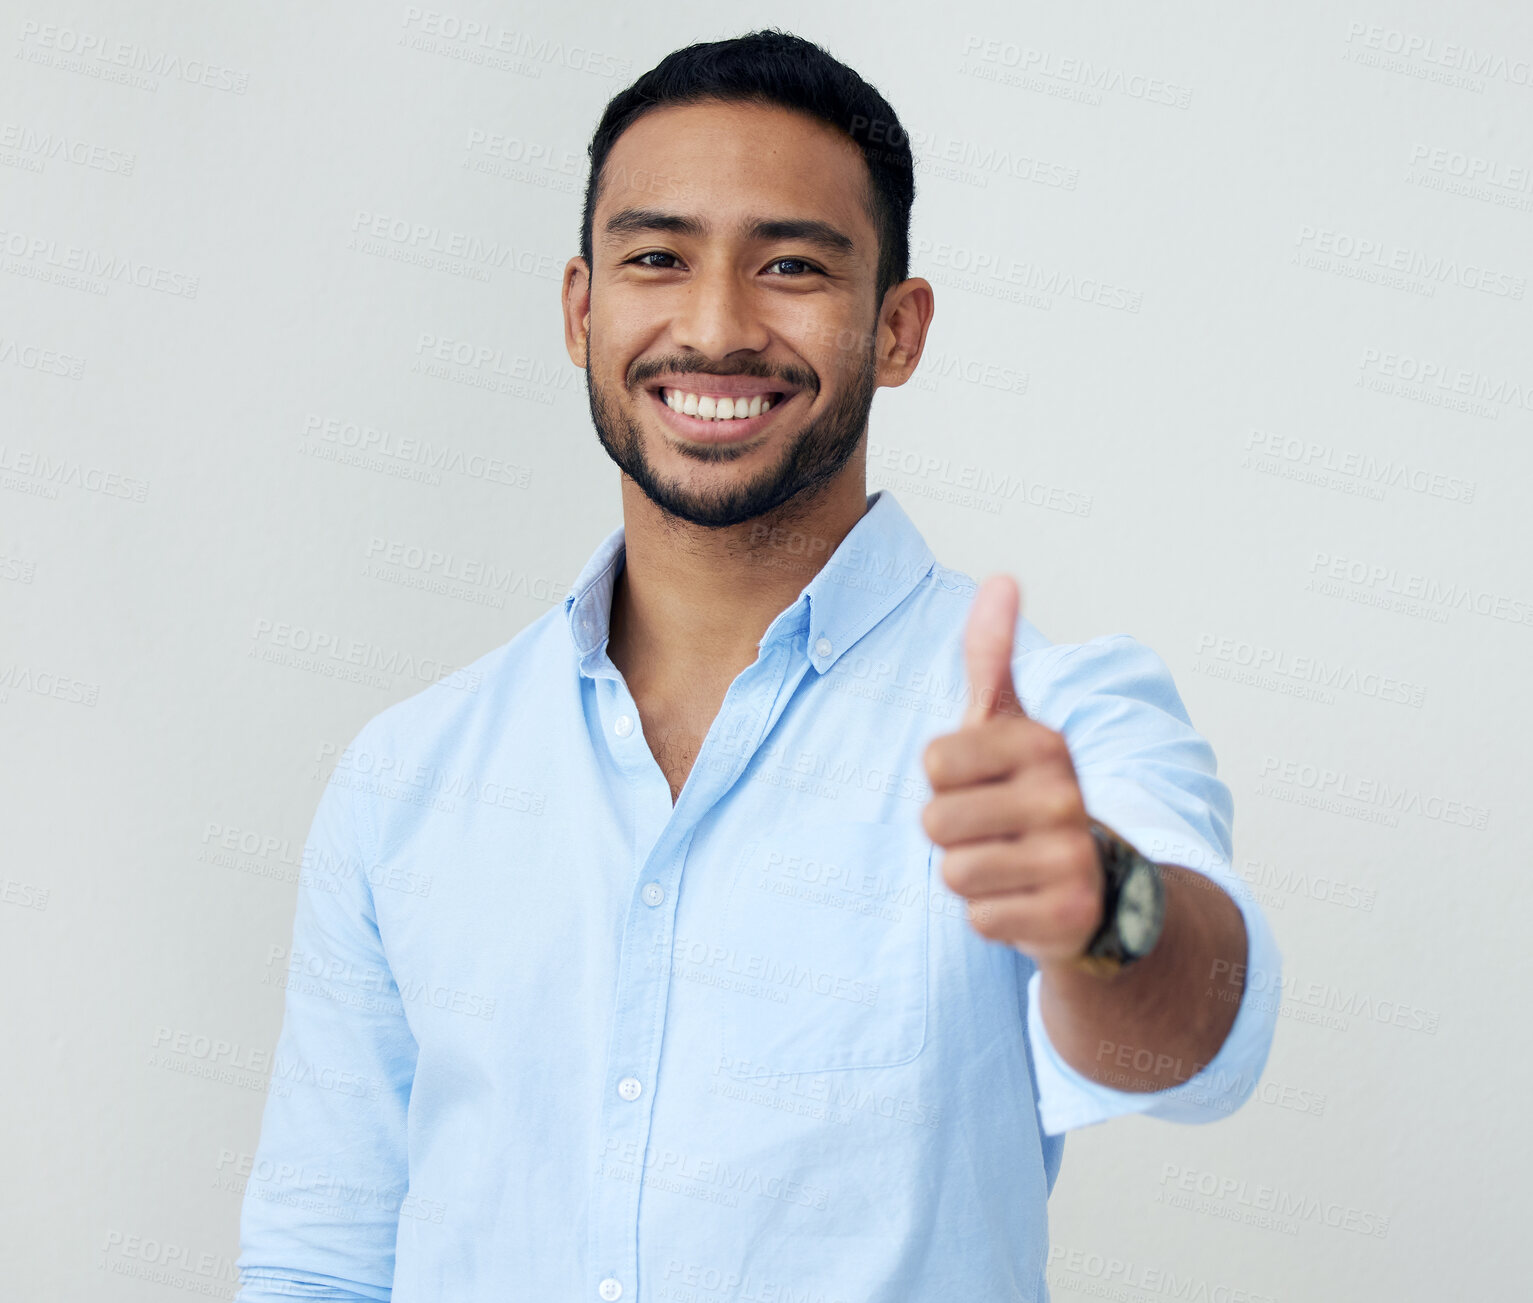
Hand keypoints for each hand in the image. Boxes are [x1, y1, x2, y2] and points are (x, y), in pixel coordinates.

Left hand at [921, 575, 1104, 968]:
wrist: (1104, 888)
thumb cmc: (1037, 796)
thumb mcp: (1013, 724)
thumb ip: (994, 656)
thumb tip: (1002, 578)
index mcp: (1044, 744)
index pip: (933, 763)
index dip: (947, 782)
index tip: (986, 785)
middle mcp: (1064, 796)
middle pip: (936, 823)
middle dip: (955, 835)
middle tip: (999, 833)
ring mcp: (1070, 859)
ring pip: (955, 873)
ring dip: (973, 877)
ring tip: (1013, 866)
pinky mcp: (1067, 917)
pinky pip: (979, 919)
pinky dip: (995, 916)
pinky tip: (1027, 901)